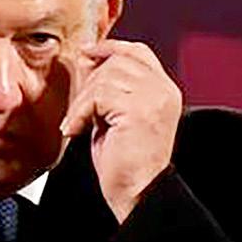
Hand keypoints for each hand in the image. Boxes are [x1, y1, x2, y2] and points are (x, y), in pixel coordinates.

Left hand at [60, 39, 181, 222]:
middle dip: (90, 82)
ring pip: (105, 77)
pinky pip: (97, 96)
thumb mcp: (119, 115)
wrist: (138, 193)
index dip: (111, 47)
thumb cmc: (126, 161)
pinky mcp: (138, 110)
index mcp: (164, 90)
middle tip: (80, 110)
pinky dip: (80, 112)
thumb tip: (88, 58)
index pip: (139, 51)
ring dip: (83, 101)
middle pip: (117, 61)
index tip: (87, 52)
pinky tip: (77, 130)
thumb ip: (113, 87)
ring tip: (80, 123)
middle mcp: (164, 90)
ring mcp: (154, 99)